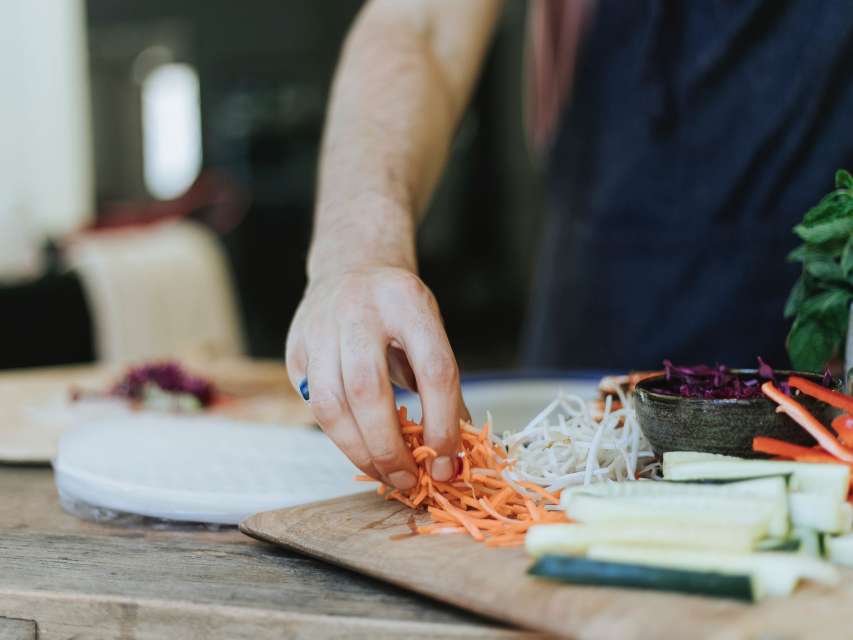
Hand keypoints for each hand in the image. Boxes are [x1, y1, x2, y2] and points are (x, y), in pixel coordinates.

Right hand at [286, 266, 466, 488]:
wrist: (351, 265)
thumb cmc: (398, 308)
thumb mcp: (431, 329)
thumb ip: (443, 385)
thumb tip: (455, 454)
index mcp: (407, 301)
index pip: (433, 369)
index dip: (442, 424)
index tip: (448, 462)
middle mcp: (359, 310)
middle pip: (369, 390)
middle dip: (389, 447)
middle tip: (409, 480)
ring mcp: (320, 327)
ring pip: (331, 403)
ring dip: (358, 451)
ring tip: (383, 474)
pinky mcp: (295, 347)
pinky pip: (315, 403)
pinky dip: (339, 435)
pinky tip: (359, 448)